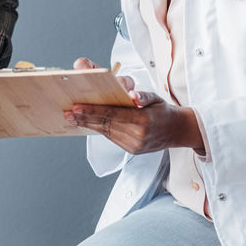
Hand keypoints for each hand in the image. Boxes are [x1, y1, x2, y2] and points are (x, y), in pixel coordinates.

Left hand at [65, 57, 203, 154]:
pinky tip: (88, 124)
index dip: (93, 111)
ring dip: (88, 125)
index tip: (76, 107)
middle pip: (105, 124)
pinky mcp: (132, 150)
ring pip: (106, 132)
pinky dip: (99, 130)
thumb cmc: (164, 111)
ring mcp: (134, 145)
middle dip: (85, 118)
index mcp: (143, 120)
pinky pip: (112, 138)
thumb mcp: (156, 98)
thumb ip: (144, 96)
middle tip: (68, 113)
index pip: (112, 114)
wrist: (178, 131)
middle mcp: (138, 135)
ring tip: (73, 118)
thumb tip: (133, 95)